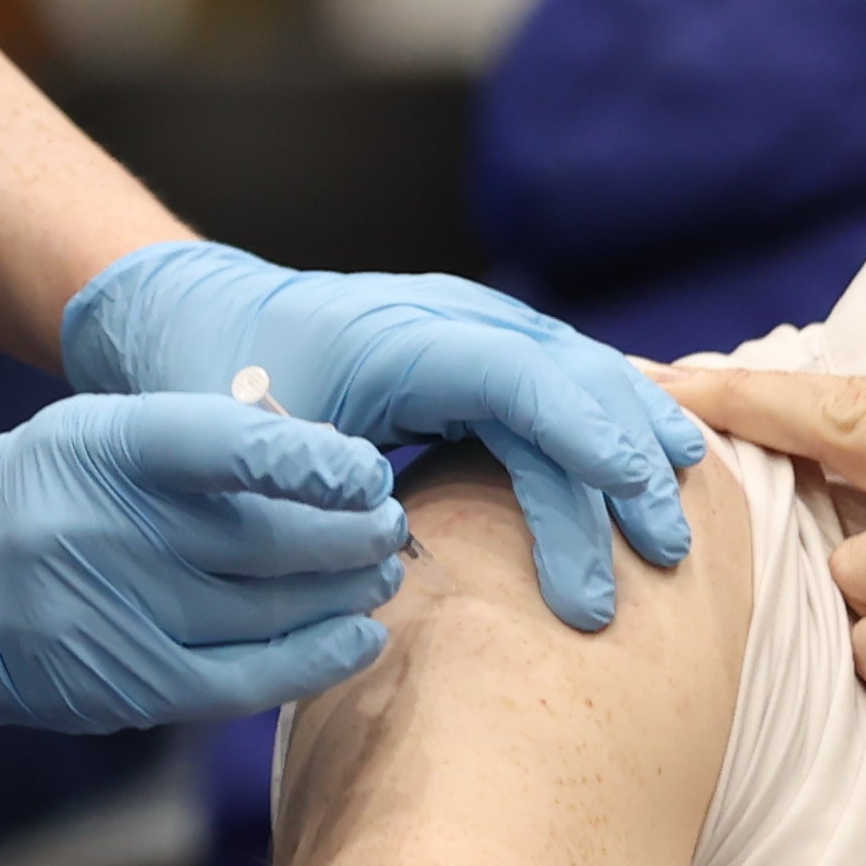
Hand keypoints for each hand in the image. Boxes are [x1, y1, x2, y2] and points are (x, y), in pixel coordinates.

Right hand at [0, 390, 408, 740]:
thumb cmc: (42, 495)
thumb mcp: (97, 435)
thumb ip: (201, 444)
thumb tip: (329, 470)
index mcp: (100, 445)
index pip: (225, 444)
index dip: (312, 459)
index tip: (369, 469)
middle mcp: (104, 530)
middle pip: (261, 538)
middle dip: (347, 533)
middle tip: (391, 521)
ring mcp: (114, 616)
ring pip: (264, 610)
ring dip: (341, 593)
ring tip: (382, 571)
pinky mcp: (126, 686)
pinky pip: (243, 680)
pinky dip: (314, 660)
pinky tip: (359, 638)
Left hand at [65, 242, 706, 627]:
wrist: (183, 312)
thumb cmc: (204, 384)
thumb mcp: (240, 442)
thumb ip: (308, 484)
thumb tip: (391, 534)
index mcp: (394, 338)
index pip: (518, 379)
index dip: (584, 440)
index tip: (634, 505)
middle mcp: (441, 316)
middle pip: (566, 374)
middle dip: (626, 459)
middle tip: (666, 552)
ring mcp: (458, 323)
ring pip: (574, 367)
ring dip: (631, 434)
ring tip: (682, 507)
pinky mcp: (462, 346)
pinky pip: (552, 375)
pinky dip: (603, 417)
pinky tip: (643, 460)